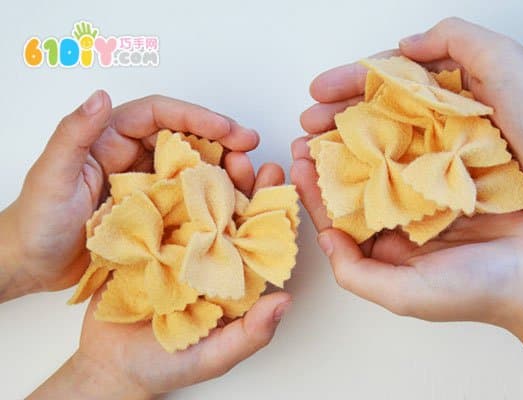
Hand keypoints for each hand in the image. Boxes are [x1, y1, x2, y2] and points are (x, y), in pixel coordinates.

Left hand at [0, 91, 259, 300]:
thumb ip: (74, 134)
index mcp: (110, 138)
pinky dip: (211, 199)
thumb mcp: (52, 175)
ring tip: (248, 178)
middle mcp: (132, 157)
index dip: (196, 117)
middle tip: (249, 150)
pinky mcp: (153, 212)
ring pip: (191, 167)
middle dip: (220, 139)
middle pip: (184, 138)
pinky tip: (231, 205)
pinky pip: (187, 199)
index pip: (160, 115)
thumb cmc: (35, 221)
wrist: (30, 265)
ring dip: (220, 168)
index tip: (227, 130)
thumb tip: (101, 96)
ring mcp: (145, 185)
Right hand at [29, 161, 291, 398]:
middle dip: (240, 182)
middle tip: (244, 157)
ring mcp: (177, 244)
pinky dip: (163, 186)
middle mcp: (210, 254)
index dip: (269, 206)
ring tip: (211, 152)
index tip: (275, 177)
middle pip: (230, 212)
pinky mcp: (146, 240)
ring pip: (195, 203)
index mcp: (234, 275)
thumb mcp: (215, 354)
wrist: (111, 364)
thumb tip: (286, 302)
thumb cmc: (168, 364)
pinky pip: (157, 209)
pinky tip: (169, 163)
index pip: (258, 236)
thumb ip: (251, 332)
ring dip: (204, 177)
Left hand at [291, 18, 522, 398]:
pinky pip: (420, 154)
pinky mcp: (452, 179)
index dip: (314, 194)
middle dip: (332, 161)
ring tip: (338, 118)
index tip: (297, 163)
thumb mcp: (403, 295)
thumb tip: (324, 239)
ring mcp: (426, 199)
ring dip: (362, 143)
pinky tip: (384, 116)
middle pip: (357, 188)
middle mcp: (401, 225)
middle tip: (309, 131)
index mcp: (384, 252)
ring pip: (385, 166)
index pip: (338, 220)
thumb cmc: (475, 292)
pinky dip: (402, 136)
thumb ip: (356, 272)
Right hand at [299, 17, 522, 226]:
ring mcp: (439, 150)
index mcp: (445, 83)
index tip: (317, 91)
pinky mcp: (446, 181)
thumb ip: (453, 39)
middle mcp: (437, 116)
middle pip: (375, 113)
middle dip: (336, 118)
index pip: (384, 78)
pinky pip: (401, 176)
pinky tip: (351, 184)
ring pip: (382, 145)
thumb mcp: (501, 57)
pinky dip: (374, 178)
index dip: (348, 82)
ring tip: (316, 157)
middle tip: (305, 129)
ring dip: (346, 150)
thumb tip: (405, 46)